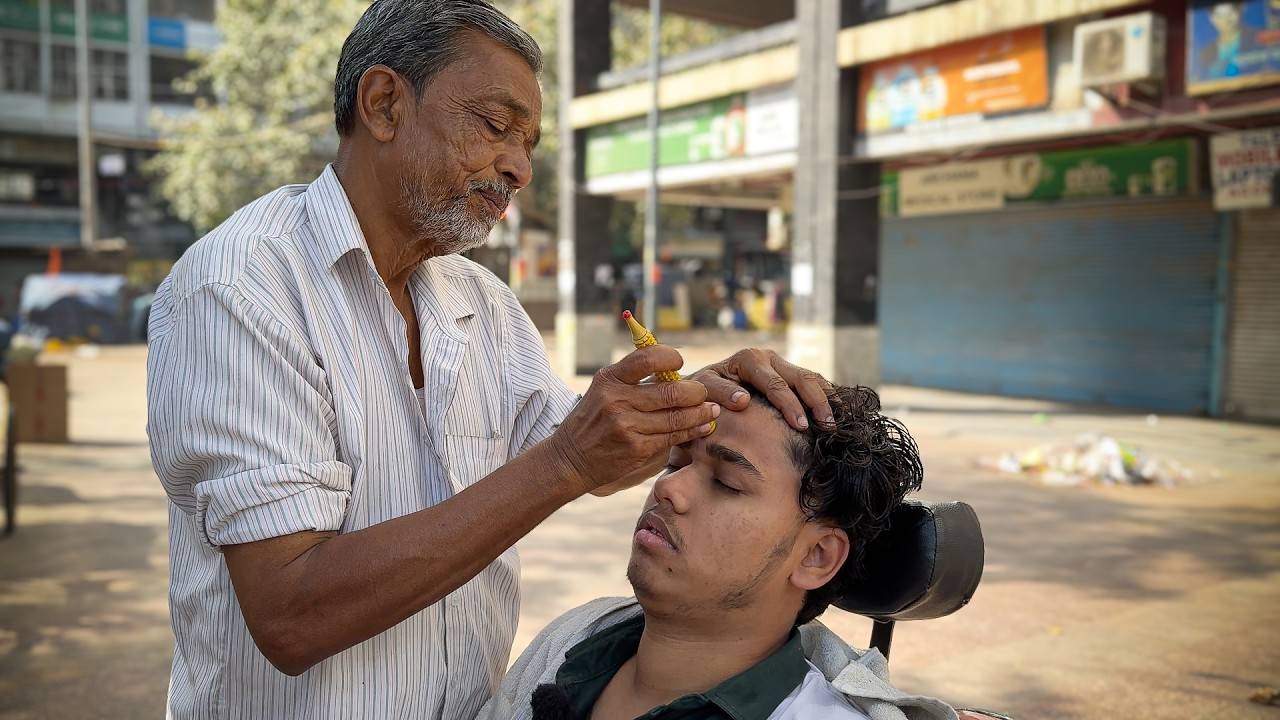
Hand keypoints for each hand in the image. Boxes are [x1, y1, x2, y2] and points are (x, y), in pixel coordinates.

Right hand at [547, 345, 719, 495]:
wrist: (570, 459)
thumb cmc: (594, 419)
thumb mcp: (604, 389)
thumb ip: (634, 377)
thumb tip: (673, 366)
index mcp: (610, 378)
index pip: (648, 358)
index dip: (671, 358)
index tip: (679, 363)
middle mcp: (617, 400)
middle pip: (672, 391)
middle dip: (696, 392)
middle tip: (704, 393)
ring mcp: (627, 426)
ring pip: (677, 417)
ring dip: (701, 413)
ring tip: (711, 410)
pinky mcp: (636, 449)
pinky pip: (673, 437)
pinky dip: (692, 431)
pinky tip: (703, 426)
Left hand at [691, 348, 833, 430]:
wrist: (700, 386)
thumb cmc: (700, 391)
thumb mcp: (702, 389)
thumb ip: (720, 392)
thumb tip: (744, 401)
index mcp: (749, 359)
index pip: (775, 384)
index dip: (790, 405)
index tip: (800, 426)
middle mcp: (768, 357)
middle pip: (800, 378)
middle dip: (816, 403)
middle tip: (827, 427)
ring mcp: (780, 364)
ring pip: (811, 378)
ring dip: (826, 399)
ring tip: (836, 422)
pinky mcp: (787, 373)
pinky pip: (812, 382)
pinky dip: (826, 395)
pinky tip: (837, 412)